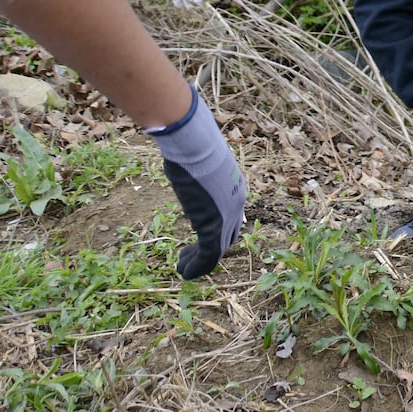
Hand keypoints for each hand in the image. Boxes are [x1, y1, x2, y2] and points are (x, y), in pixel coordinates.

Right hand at [147, 86, 246, 278]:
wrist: (195, 143)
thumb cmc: (191, 141)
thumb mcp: (197, 154)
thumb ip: (193, 159)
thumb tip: (175, 140)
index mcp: (236, 187)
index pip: (232, 216)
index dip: (219, 230)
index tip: (201, 236)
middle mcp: (237, 204)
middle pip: (228, 235)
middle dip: (212, 249)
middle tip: (192, 257)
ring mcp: (228, 216)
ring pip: (218, 249)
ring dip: (200, 262)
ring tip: (183, 267)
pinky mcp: (214, 225)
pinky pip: (208, 255)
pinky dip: (197, 267)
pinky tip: (183, 271)